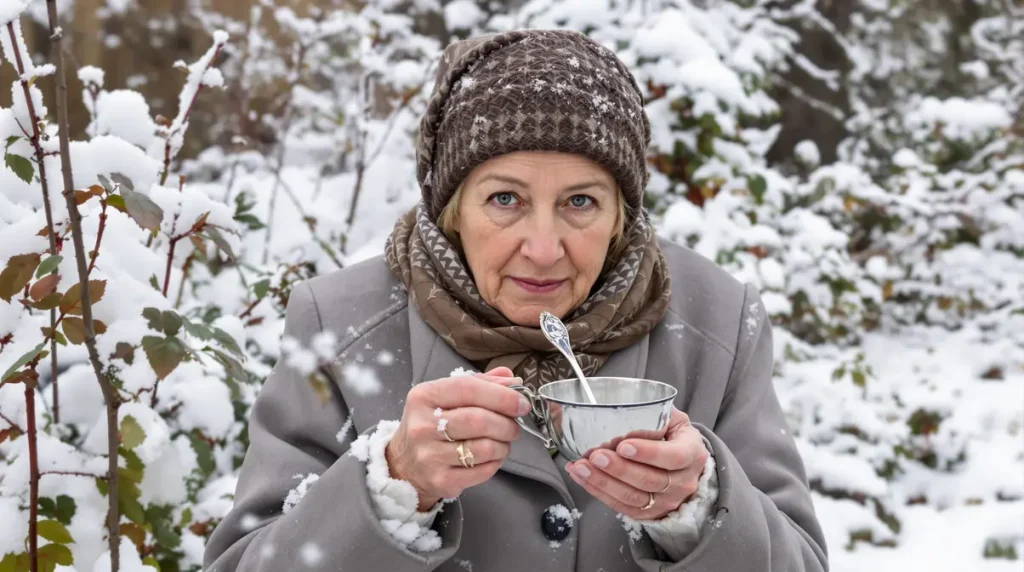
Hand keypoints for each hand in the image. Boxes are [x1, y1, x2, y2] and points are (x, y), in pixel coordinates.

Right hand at [386, 367, 528, 510]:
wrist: (405, 464)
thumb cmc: (432, 424)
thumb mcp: (447, 397)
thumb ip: (480, 384)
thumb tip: (513, 380)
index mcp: (424, 396)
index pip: (468, 388)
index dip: (501, 395)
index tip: (521, 403)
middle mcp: (422, 425)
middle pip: (478, 420)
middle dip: (506, 423)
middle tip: (514, 426)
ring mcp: (429, 456)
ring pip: (484, 448)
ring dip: (504, 444)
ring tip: (503, 442)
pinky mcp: (440, 480)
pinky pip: (482, 471)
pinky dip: (496, 462)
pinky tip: (492, 457)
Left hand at [565, 408, 707, 519]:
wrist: (685, 467)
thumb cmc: (674, 437)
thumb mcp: (674, 420)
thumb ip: (656, 414)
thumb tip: (625, 407)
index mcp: (692, 454)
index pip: (673, 457)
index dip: (648, 453)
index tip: (623, 445)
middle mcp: (683, 482)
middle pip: (649, 481)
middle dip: (619, 469)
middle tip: (595, 455)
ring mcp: (666, 502)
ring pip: (633, 497)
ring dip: (603, 483)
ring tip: (581, 467)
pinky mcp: (650, 514)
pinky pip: (622, 507)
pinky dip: (598, 492)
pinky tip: (581, 477)